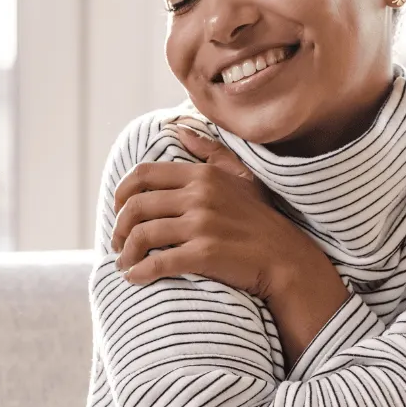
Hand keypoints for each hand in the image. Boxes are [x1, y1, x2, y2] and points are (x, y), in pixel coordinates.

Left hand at [110, 120, 333, 301]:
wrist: (287, 260)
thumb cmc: (262, 221)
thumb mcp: (241, 177)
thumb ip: (210, 152)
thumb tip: (180, 128)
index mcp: (202, 175)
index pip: (143, 175)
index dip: (121, 194)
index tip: (118, 211)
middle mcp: (200, 196)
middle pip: (136, 207)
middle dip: (119, 228)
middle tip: (118, 243)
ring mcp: (202, 224)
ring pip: (142, 235)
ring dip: (125, 253)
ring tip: (124, 263)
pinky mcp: (205, 253)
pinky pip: (158, 262)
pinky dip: (140, 272)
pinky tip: (135, 278)